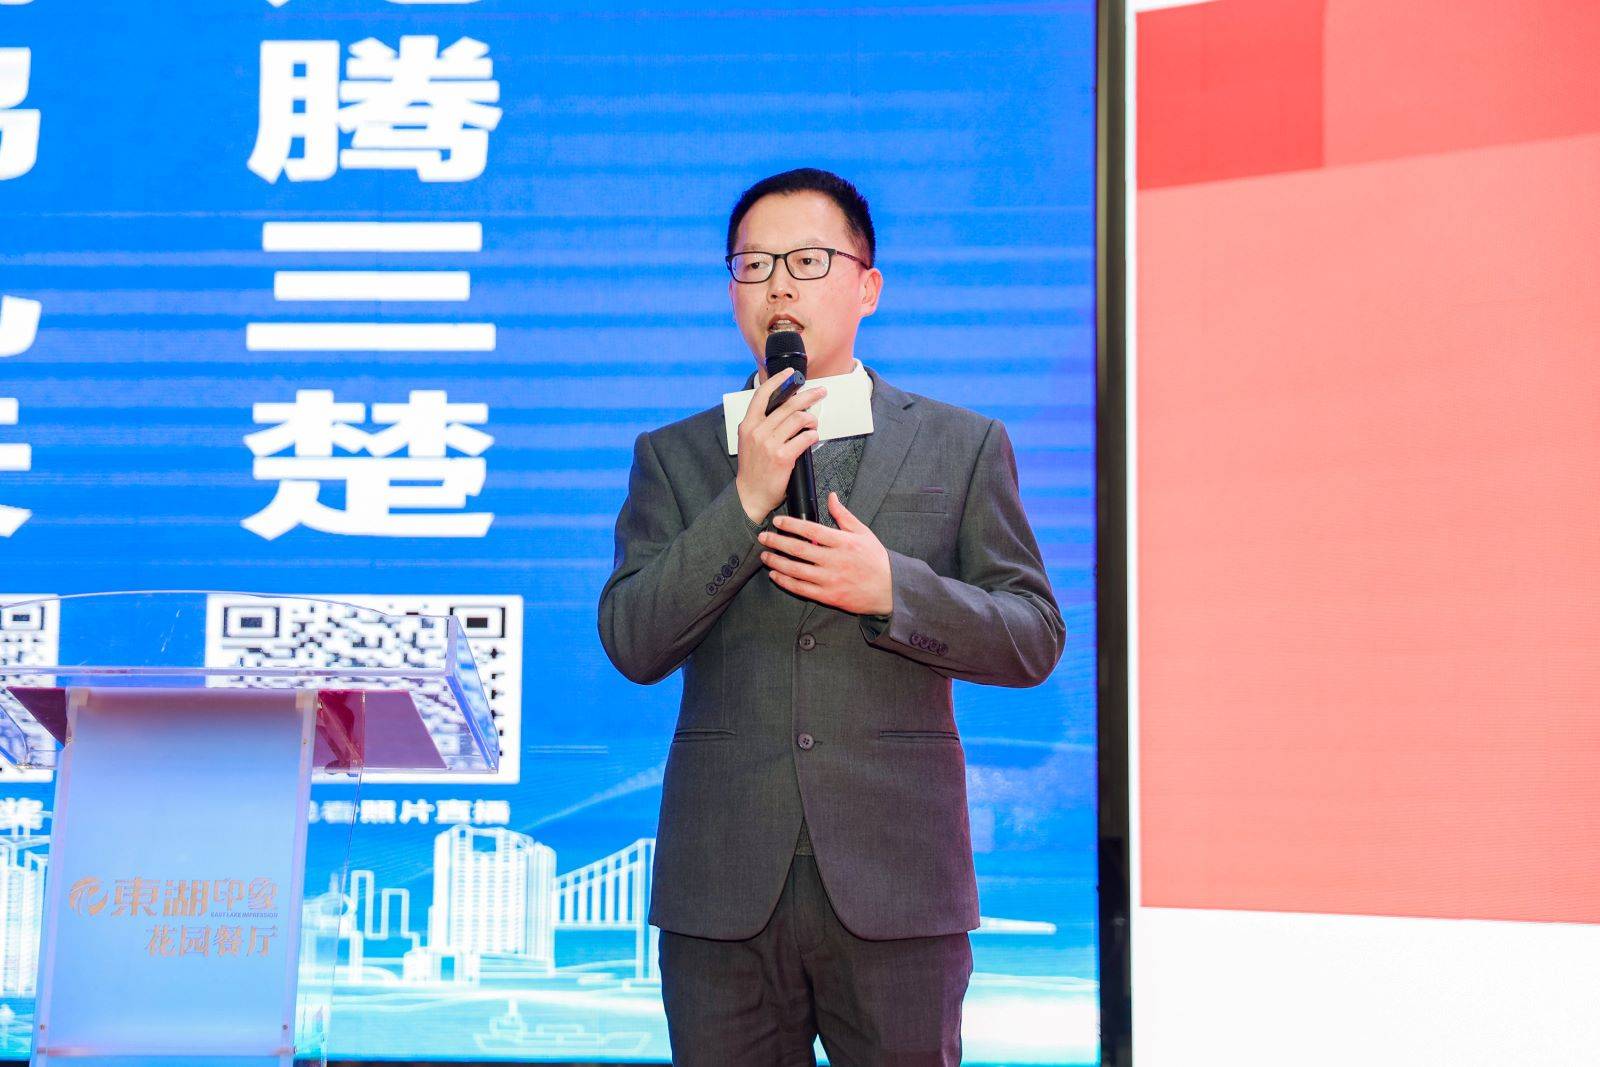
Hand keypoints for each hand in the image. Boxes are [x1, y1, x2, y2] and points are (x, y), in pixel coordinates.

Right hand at [735, 369, 825, 523]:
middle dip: (808, 396)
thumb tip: (784, 408)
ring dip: (811, 419)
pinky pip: (805, 438)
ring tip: (813, 424)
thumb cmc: (753, 468)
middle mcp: (757, 431)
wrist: (750, 495)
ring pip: (799, 419)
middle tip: (820, 392)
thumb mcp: (749, 441)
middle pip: (787, 405)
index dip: (778, 381)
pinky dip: (812, 436)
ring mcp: (769, 443)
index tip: (790, 374)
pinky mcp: (782, 457)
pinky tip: (812, 437)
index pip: (762, 395)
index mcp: (748, 425)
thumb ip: (761, 424)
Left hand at [758, 492, 893, 615]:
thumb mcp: (863, 532)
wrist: (889, 589)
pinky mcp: (828, 596)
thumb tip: (831, 496)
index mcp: (843, 542)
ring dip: (777, 562)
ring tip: (765, 556)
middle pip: (798, 549)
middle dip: (777, 542)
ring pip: (796, 570)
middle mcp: (834, 561)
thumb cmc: (876, 560)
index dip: (791, 524)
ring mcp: (830, 580)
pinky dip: (785, 581)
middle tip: (763, 538)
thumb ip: (844, 515)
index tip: (777, 521)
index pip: (811, 530)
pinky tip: (775, 575)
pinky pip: (801, 588)